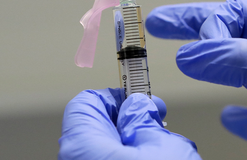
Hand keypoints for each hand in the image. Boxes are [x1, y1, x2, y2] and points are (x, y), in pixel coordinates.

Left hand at [59, 88, 201, 159]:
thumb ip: (145, 119)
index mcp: (82, 145)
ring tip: (161, 152)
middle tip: (156, 126)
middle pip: (100, 126)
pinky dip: (132, 159)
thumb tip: (138, 106)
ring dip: (135, 145)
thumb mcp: (164, 147)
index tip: (139, 97)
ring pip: (110, 148)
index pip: (88, 101)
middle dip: (131, 123)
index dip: (116, 94)